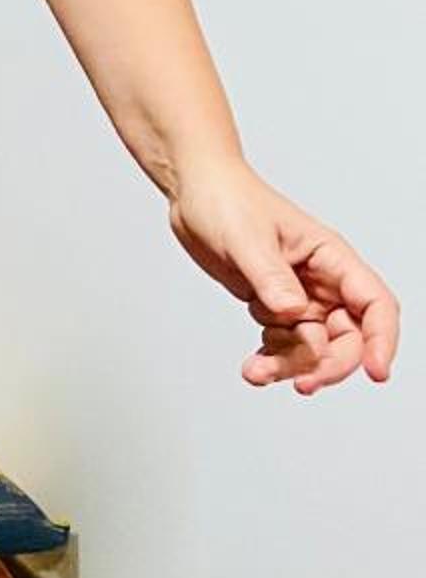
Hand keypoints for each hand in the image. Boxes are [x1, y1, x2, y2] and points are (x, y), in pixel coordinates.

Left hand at [168, 161, 397, 395]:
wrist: (194, 193)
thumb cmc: (227, 200)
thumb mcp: (246, 238)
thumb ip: (270, 277)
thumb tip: (292, 311)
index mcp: (331, 258)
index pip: (375, 303)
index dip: (382, 339)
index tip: (376, 371)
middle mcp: (322, 281)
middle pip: (349, 336)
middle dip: (330, 364)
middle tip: (302, 385)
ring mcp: (299, 296)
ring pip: (314, 346)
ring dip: (293, 366)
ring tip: (257, 373)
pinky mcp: (273, 305)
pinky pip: (284, 343)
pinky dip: (273, 359)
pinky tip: (254, 367)